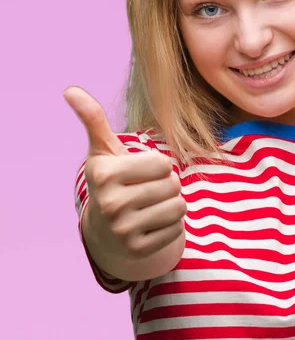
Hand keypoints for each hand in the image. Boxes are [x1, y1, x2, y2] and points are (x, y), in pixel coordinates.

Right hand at [64, 86, 186, 261]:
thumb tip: (71, 90)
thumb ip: (94, 120)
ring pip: (179, 206)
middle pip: (174, 184)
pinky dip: (171, 225)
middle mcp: (110, 204)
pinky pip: (177, 228)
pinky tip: (152, 224)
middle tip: (147, 190)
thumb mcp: (103, 150)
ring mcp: (123, 230)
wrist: (105, 229)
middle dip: (167, 184)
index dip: (159, 165)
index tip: (141, 171)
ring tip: (152, 205)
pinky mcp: (138, 249)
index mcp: (105, 174)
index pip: (163, 163)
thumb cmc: (112, 181)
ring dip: (172, 204)